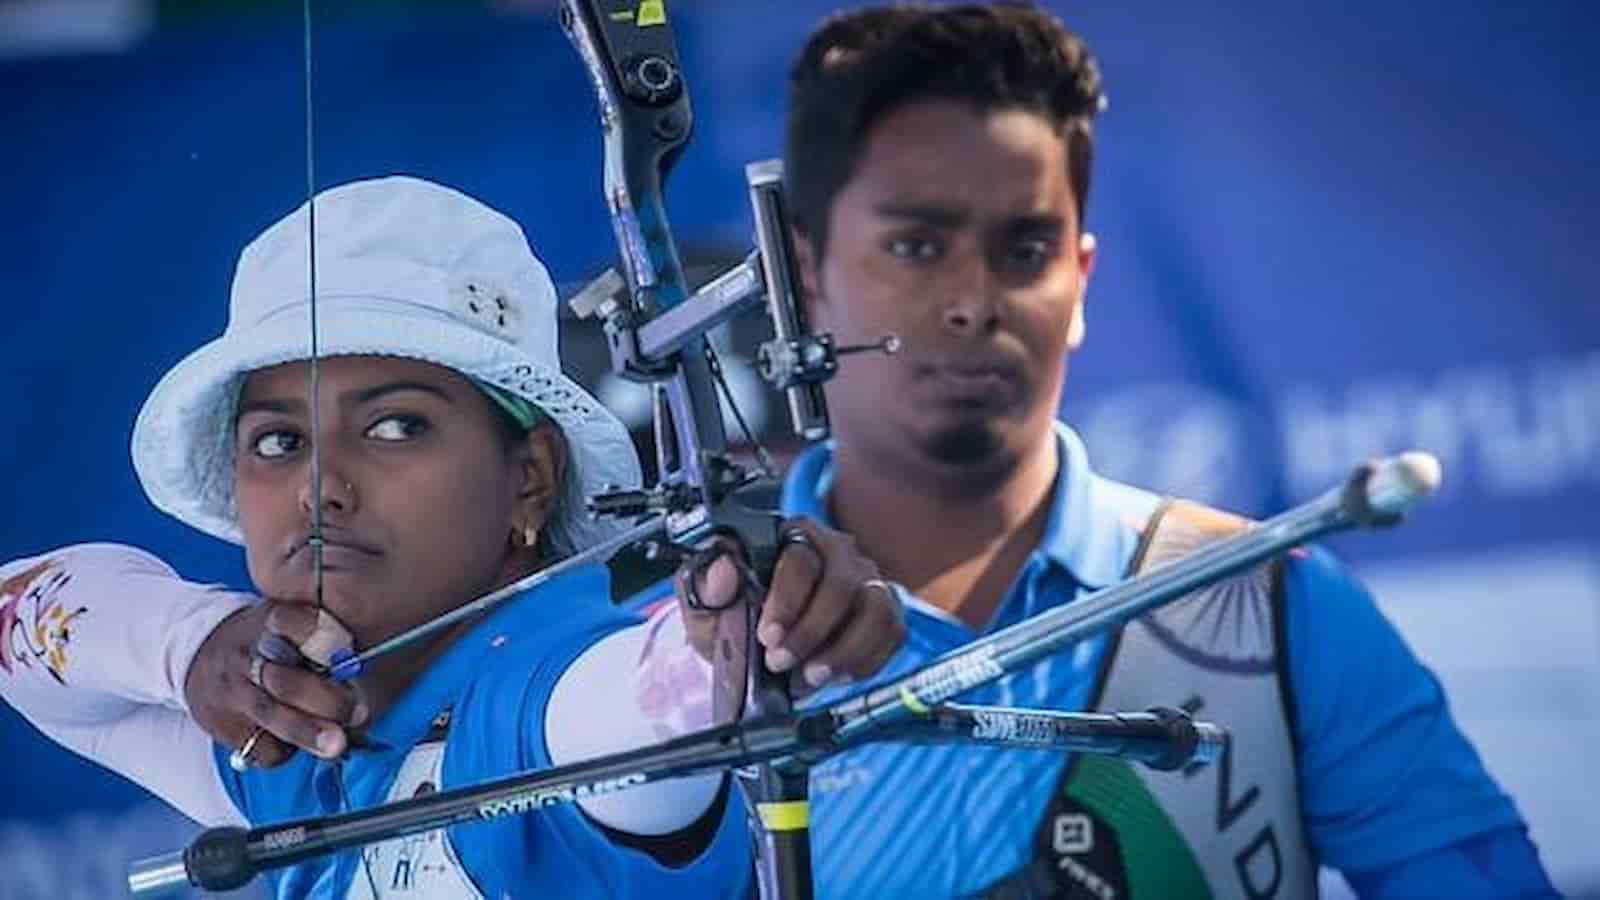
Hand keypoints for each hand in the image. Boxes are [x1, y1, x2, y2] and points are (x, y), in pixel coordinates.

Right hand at [184, 601, 364, 766]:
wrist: (200, 656)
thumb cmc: (265, 641)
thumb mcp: (287, 620)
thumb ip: (321, 637)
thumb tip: (360, 670)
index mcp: (271, 619)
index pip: (293, 622)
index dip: (322, 637)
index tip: (347, 649)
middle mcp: (247, 653)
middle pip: (285, 678)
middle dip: (325, 699)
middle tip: (356, 712)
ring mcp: (232, 689)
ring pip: (271, 714)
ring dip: (307, 732)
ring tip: (336, 745)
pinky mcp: (222, 723)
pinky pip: (259, 745)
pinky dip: (286, 750)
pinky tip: (298, 743)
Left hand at [677, 518, 904, 698]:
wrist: (760, 647)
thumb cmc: (737, 618)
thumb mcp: (708, 607)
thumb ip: (707, 587)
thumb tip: (724, 570)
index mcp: (792, 537)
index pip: (801, 561)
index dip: (786, 601)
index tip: (767, 637)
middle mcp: (838, 551)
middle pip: (842, 585)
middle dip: (812, 632)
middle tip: (781, 663)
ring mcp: (867, 580)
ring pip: (875, 609)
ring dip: (845, 650)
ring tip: (813, 676)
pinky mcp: (886, 610)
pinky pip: (892, 633)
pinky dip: (866, 660)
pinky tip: (836, 675)